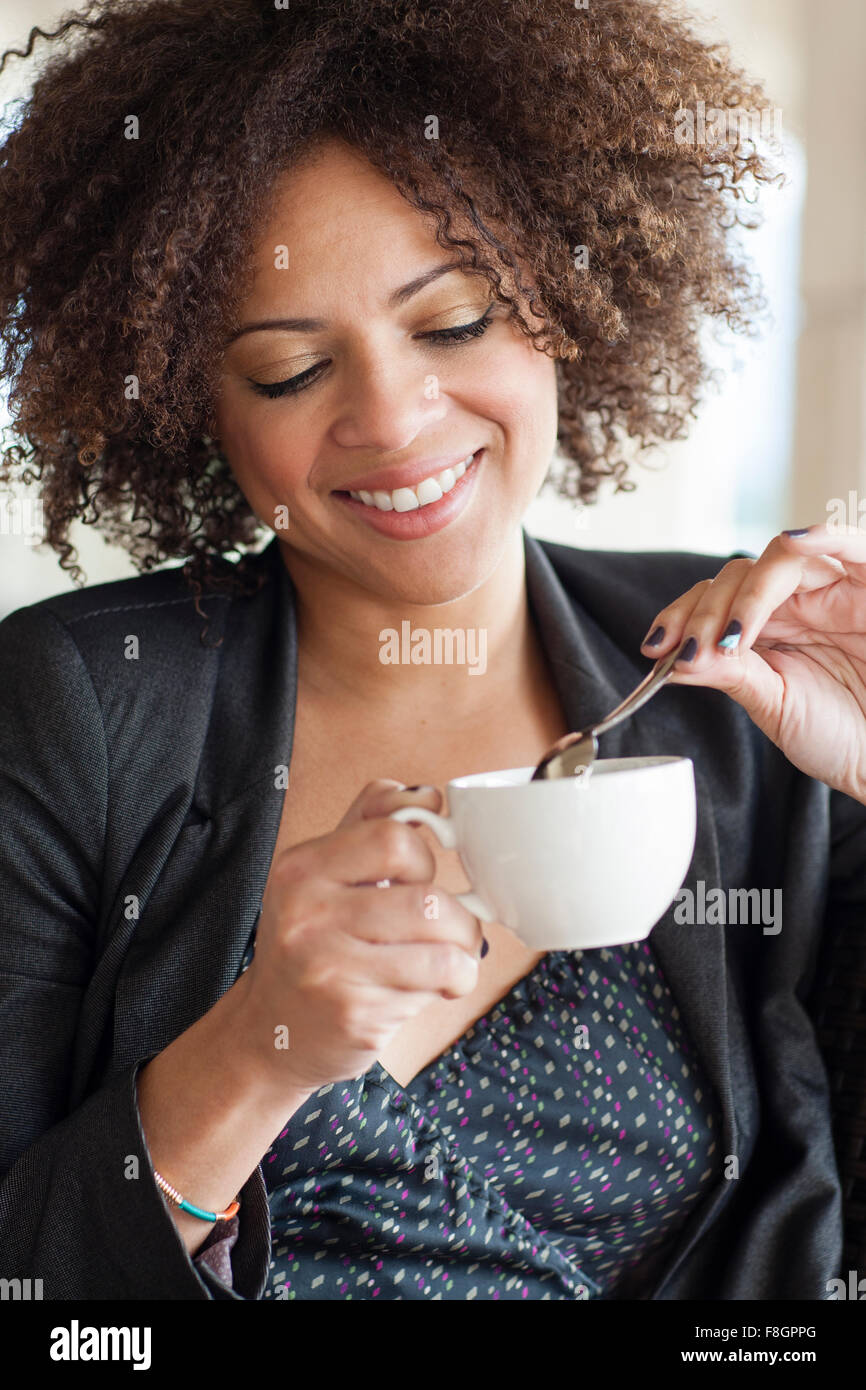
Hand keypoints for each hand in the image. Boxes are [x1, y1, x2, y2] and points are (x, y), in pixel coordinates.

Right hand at [235, 780, 484, 1094]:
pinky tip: (431, 988)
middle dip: (455, 914)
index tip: (417, 878)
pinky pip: (436, 981)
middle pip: (426, 896)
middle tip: (441, 929)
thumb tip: (426, 795)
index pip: (393, 835)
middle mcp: (308, 914)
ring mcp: (330, 966)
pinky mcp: (355, 1011)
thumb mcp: (324, 875)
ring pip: (442, 941)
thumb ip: (371, 823)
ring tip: (447, 960)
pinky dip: (453, 982)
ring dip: (463, 952)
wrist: (272, 1032)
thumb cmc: (312, 946)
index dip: (422, 856)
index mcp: (302, 868)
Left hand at [639, 523, 865, 803]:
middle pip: (737, 576)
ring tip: (732, 635)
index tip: (656, 648)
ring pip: (779, 560)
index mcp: (766, 627)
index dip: (681, 617)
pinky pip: (853, 550)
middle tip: (695, 654)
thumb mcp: (774, 705)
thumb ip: (731, 675)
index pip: (714, 599)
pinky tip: (797, 540)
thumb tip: (673, 659)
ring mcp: (834, 591)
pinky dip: (827, 538)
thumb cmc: (838, 734)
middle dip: (706, 614)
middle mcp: (796, 602)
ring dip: (748, 593)